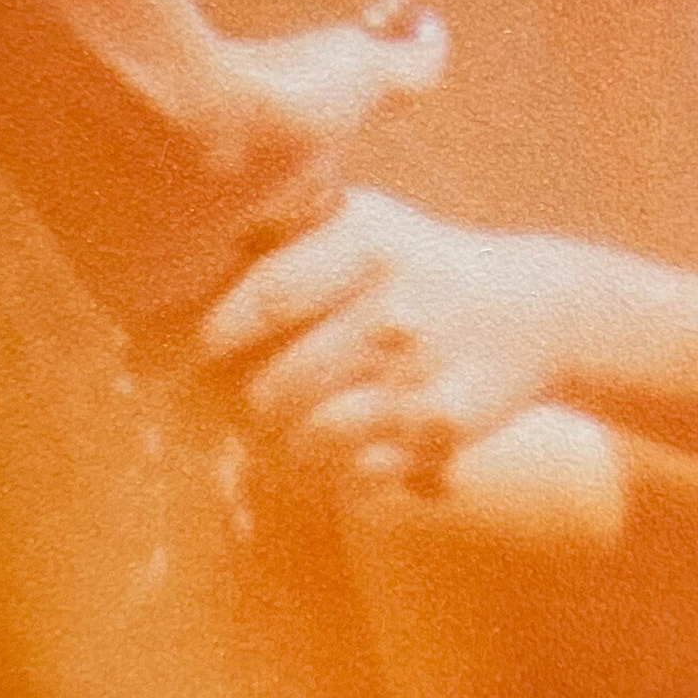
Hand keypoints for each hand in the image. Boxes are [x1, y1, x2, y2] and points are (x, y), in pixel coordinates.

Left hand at [200, 190, 575, 483]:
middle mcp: (393, 305)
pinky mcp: (445, 426)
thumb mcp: (354, 224)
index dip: (202, 339)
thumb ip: (271, 239)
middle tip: (216, 410)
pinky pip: (357, 473)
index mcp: (363, 241)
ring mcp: (421, 371)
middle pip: (276, 386)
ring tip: (275, 431)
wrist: (536, 309)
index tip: (164, 362)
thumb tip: (160, 277)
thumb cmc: (410, 266)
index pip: (265, 299)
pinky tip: (333, 451)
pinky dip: (332, 472)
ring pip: (311, 439)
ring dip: (279, 445)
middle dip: (236, 409)